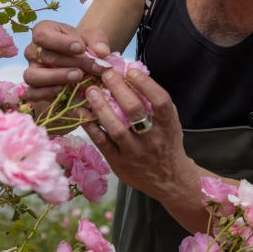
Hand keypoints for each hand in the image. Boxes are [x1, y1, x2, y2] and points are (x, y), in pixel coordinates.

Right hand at [22, 20, 109, 105]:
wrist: (79, 60)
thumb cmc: (82, 45)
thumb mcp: (92, 37)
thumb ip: (98, 41)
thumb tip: (102, 52)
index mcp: (43, 32)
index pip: (43, 35)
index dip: (61, 42)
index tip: (81, 48)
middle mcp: (33, 51)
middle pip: (45, 57)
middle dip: (71, 62)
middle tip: (91, 67)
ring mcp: (31, 70)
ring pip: (33, 76)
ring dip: (57, 78)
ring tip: (78, 77)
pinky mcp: (33, 89)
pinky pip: (32, 93)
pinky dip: (47, 93)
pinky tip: (64, 90)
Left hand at [80, 68, 197, 201]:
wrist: (169, 179)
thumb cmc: (168, 143)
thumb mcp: (170, 123)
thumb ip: (156, 104)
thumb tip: (133, 78)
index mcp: (168, 126)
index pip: (160, 101)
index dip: (146, 84)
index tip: (131, 72)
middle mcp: (153, 139)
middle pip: (134, 111)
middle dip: (118, 89)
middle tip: (105, 74)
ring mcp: (135, 153)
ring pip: (116, 128)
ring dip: (101, 107)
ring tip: (90, 91)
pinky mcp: (119, 163)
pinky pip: (102, 142)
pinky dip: (91, 126)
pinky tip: (82, 113)